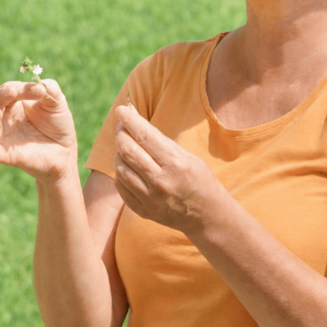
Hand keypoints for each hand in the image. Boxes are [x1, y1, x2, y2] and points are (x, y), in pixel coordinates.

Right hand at [0, 80, 76, 181]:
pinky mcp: (10, 156)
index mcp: (14, 104)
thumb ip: (52, 91)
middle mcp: (5, 119)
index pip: (9, 90)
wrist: (65, 150)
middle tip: (13, 91)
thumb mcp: (57, 104)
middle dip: (0, 96)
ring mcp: (6, 138)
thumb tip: (44, 83)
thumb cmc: (57, 124)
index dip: (22, 88)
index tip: (41, 90)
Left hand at [114, 104, 218, 231]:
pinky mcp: (143, 210)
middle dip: (121, 134)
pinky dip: (120, 172)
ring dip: (119, 153)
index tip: (121, 110)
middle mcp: (161, 181)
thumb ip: (161, 141)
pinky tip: (127, 166)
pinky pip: (121, 186)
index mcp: (176, 164)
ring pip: (121, 168)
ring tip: (125, 146)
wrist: (207, 216)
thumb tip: (135, 119)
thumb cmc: (199, 180)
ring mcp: (150, 199)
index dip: (130, 120)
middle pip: (129, 151)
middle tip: (121, 126)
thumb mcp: (188, 156)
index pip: (145, 136)